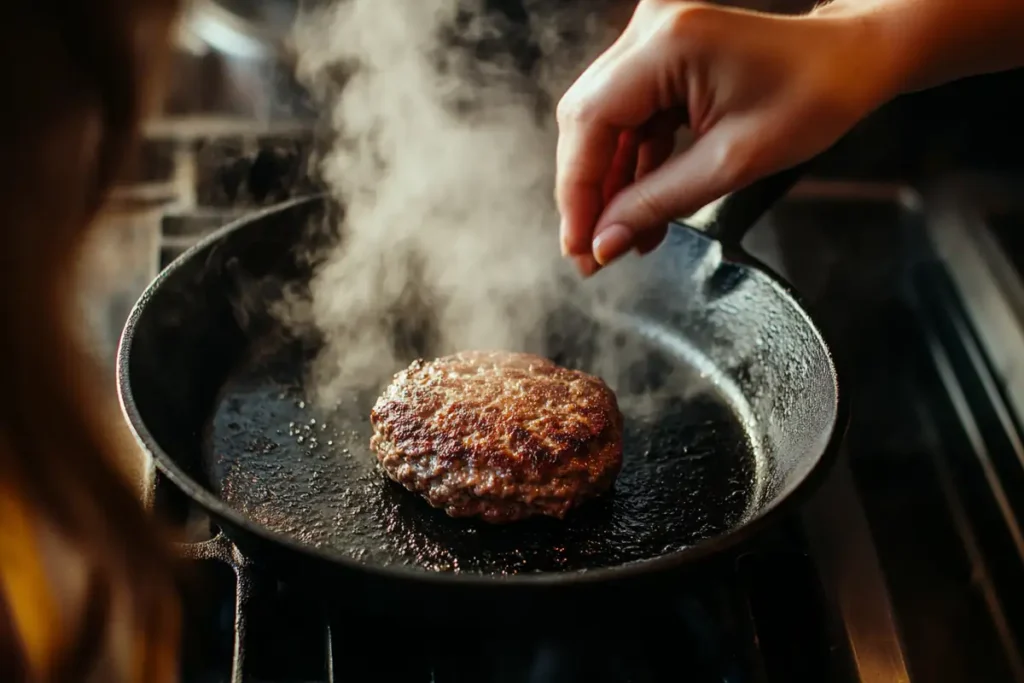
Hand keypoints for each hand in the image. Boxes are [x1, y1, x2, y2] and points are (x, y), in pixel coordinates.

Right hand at [555, 0, 896, 273]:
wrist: (852, 60)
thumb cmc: (815, 95)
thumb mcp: (732, 163)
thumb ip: (658, 203)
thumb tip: (604, 242)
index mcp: (667, 44)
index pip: (590, 121)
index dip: (576, 191)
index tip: (578, 244)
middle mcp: (650, 30)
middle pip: (587, 120)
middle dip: (587, 192)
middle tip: (591, 250)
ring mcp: (654, 40)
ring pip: (604, 124)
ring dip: (609, 184)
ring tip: (620, 237)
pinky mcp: (663, 56)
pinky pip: (629, 117)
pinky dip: (632, 165)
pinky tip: (639, 207)